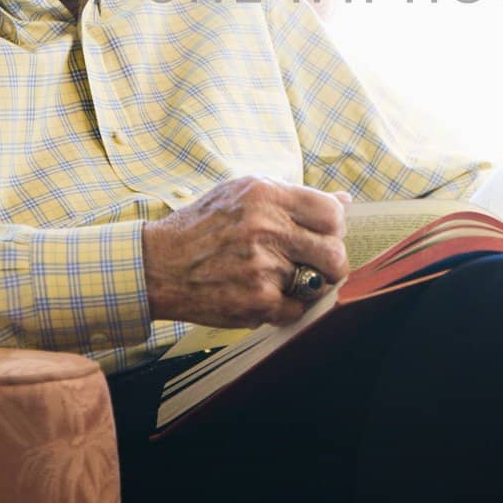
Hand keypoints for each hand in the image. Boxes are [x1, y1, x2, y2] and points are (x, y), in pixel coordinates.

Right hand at [142, 177, 352, 327]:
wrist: (159, 265)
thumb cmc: (204, 226)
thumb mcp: (243, 194)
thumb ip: (294, 197)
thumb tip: (344, 201)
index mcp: (265, 196)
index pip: (332, 214)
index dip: (334, 227)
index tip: (324, 234)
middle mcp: (265, 229)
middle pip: (334, 253)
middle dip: (331, 261)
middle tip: (315, 262)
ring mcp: (262, 268)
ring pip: (317, 283)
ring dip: (306, 284)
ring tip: (282, 277)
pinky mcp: (256, 301)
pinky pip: (297, 309)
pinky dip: (287, 306)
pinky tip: (265, 294)